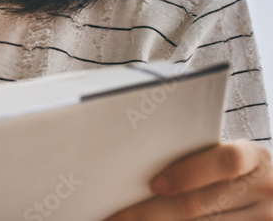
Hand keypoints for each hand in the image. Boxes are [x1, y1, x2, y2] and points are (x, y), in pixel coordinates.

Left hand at [105, 140, 272, 219]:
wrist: (269, 195)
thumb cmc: (233, 174)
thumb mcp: (225, 159)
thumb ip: (197, 160)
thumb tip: (141, 174)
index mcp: (255, 158)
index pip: (225, 161)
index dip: (188, 173)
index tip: (154, 185)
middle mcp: (266, 189)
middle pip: (199, 204)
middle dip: (150, 212)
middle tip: (115, 218)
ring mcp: (265, 218)